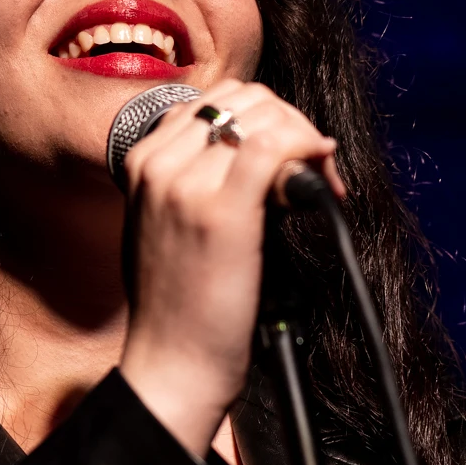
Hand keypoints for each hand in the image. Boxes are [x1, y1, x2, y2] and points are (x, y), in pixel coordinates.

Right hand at [116, 80, 346, 457]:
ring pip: (263, 115)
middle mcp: (158, 163)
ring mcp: (186, 184)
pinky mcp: (221, 210)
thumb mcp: (166, 226)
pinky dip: (308, 147)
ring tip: (322, 186)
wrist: (170, 365)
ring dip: (305, 140)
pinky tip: (324, 174)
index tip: (290, 161)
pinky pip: (274, 144)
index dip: (266, 120)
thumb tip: (257, 152)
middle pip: (243, 99)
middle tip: (314, 172)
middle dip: (290, 123)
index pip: (215, 101)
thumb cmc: (177, 307)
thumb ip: (193, 180)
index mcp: (140, 161)